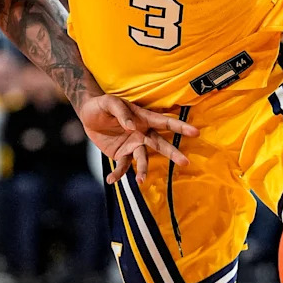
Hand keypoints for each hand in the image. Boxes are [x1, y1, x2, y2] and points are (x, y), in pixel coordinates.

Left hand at [75, 94, 198, 186]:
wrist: (87, 115)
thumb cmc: (101, 104)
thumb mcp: (109, 102)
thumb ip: (121, 112)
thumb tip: (132, 126)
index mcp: (143, 118)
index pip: (164, 123)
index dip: (180, 127)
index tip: (195, 132)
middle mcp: (142, 133)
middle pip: (160, 145)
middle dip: (173, 153)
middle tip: (185, 162)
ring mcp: (133, 145)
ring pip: (143, 159)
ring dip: (142, 170)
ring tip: (140, 180)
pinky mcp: (121, 154)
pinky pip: (123, 166)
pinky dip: (118, 174)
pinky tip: (111, 179)